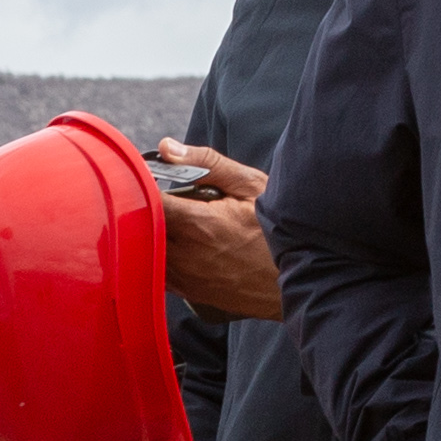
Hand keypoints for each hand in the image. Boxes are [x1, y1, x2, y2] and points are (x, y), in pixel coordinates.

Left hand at [153, 139, 279, 321]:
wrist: (300, 281)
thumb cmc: (278, 233)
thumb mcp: (251, 187)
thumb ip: (207, 163)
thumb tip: (168, 148)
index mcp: (199, 224)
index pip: (148, 200)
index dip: (140, 183)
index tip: (144, 174)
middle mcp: (186, 255)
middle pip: (141, 226)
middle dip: (145, 207)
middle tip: (158, 193)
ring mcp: (187, 278)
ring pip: (146, 251)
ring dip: (149, 232)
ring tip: (172, 217)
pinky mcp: (190, 292)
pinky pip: (158, 272)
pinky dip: (158, 255)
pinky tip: (177, 243)